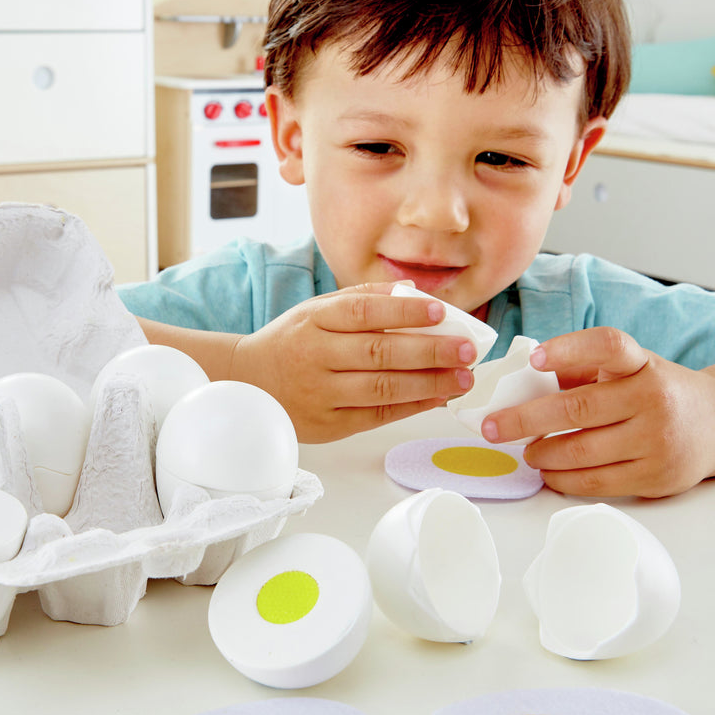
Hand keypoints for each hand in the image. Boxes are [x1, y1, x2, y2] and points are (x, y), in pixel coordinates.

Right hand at [229, 282, 475, 441]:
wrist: (248, 383)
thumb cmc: (292, 342)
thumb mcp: (316, 310)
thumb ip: (362, 297)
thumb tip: (413, 289)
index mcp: (314, 320)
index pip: (363, 311)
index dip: (404, 311)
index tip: (441, 311)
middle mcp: (316, 356)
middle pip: (379, 352)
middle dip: (430, 350)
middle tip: (467, 349)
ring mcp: (321, 393)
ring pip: (382, 387)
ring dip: (428, 383)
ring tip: (462, 377)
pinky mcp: (328, 424)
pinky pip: (377, 415)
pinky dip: (411, 406)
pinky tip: (438, 397)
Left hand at [481, 327, 714, 496]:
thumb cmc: (657, 391)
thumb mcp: (630, 368)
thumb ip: (583, 370)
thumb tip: (520, 381)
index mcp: (643, 363)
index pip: (608, 346)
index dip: (570, 349)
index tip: (535, 357)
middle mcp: (654, 397)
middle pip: (578, 408)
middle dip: (525, 419)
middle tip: (492, 426)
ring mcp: (657, 440)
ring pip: (582, 451)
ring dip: (542, 454)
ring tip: (525, 451)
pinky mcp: (656, 477)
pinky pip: (596, 482)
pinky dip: (562, 478)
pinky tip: (547, 472)